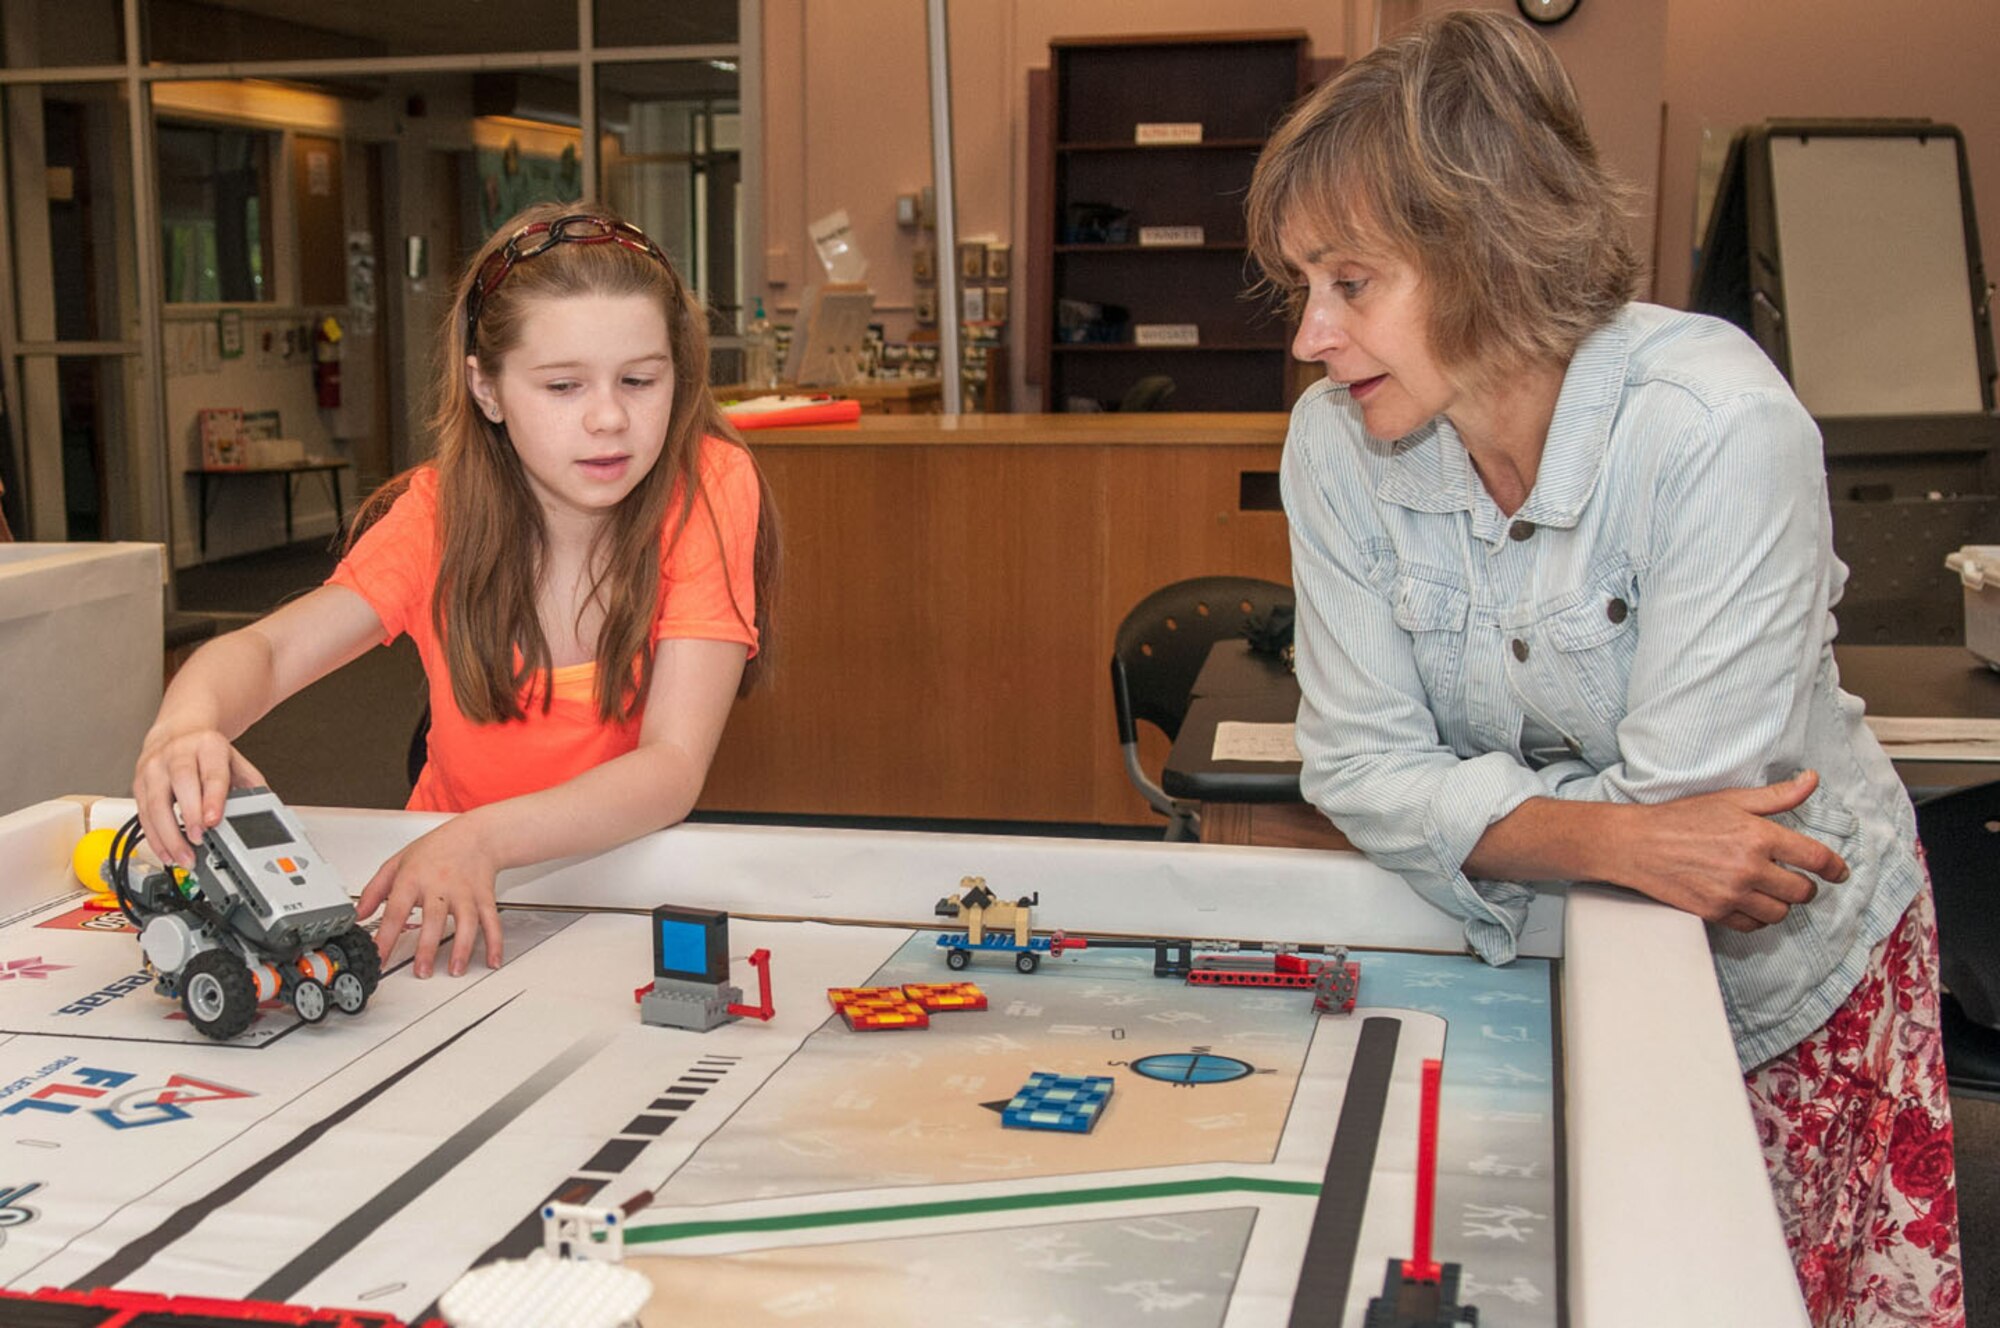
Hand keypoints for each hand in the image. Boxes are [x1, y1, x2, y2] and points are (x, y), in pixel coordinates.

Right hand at [132, 726, 266, 867]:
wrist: (178, 733)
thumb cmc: (207, 752)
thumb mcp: (233, 759)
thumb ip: (250, 783)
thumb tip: (265, 809)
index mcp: (207, 746)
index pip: (211, 773)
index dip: (212, 798)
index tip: (214, 820)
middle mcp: (177, 754)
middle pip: (181, 784)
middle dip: (190, 816)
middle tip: (200, 840)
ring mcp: (154, 768)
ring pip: (156, 804)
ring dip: (169, 835)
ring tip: (184, 856)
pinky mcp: (139, 784)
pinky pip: (143, 814)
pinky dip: (155, 838)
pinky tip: (167, 853)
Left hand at [356, 816, 503, 977]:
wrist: (475, 834)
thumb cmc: (435, 849)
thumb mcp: (397, 863)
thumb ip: (374, 890)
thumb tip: (358, 915)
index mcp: (414, 878)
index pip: (396, 911)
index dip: (386, 937)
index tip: (379, 958)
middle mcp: (441, 885)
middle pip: (434, 918)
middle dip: (428, 947)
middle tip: (422, 971)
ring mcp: (465, 892)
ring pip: (467, 922)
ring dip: (463, 948)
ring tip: (456, 970)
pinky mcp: (484, 896)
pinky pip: (492, 921)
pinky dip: (495, 942)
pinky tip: (492, 960)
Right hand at [1619, 770, 1850, 931]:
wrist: (1637, 844)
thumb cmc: (1681, 818)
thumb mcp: (1730, 799)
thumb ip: (1777, 796)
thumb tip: (1811, 780)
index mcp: (1759, 836)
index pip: (1815, 858)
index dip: (1835, 867)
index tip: (1839, 872)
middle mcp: (1750, 868)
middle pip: (1802, 891)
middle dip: (1803, 885)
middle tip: (1792, 878)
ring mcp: (1732, 894)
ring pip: (1780, 912)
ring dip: (1780, 903)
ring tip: (1767, 890)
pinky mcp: (1715, 912)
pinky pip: (1753, 925)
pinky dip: (1756, 917)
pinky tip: (1747, 901)